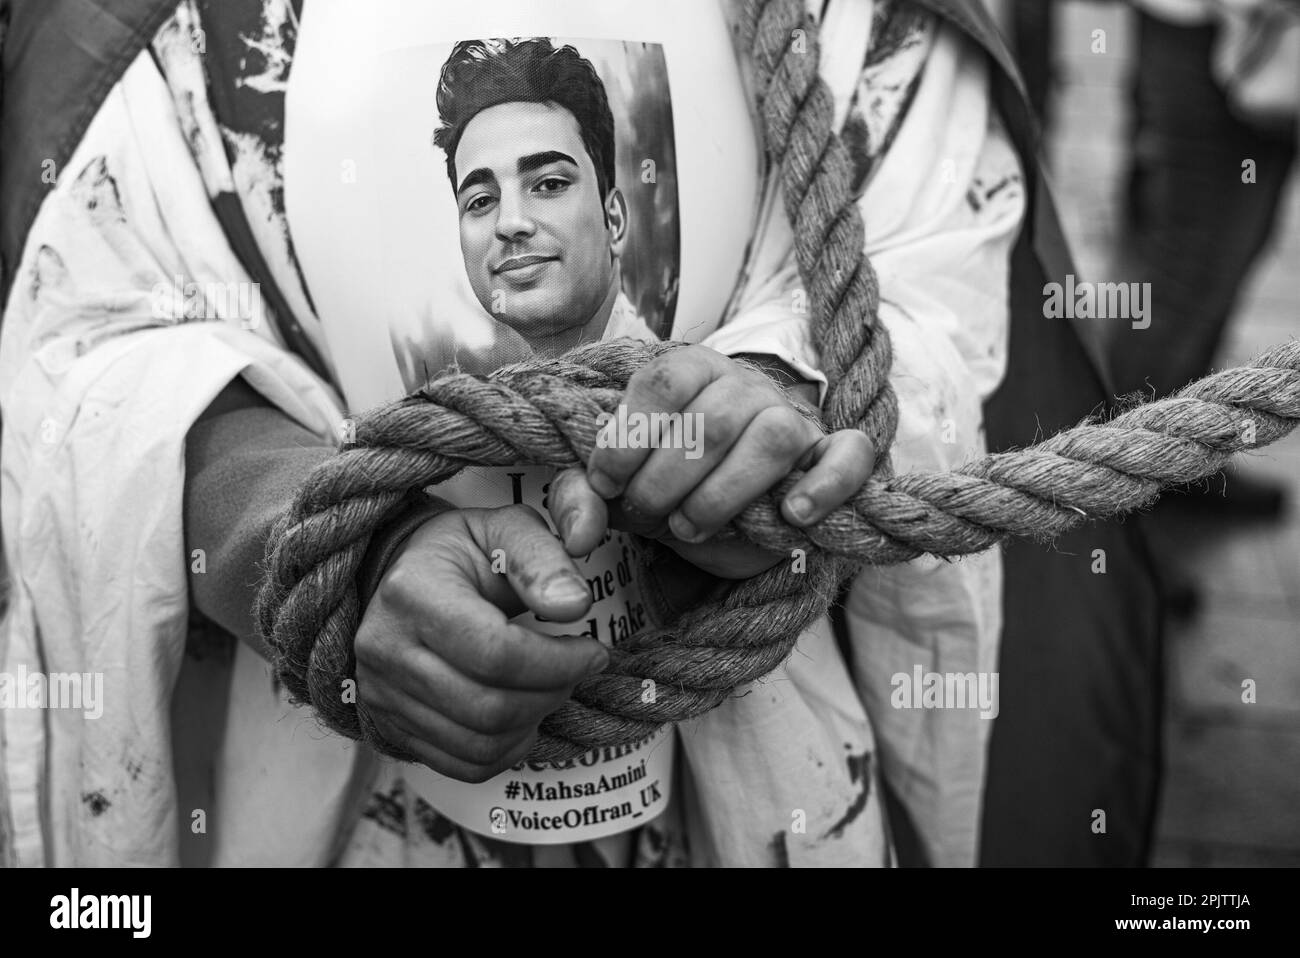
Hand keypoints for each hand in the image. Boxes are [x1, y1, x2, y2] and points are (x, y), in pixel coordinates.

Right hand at [354, 503, 605, 782]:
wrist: (404, 576)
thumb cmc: (464, 552)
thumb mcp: (506, 531)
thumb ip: (543, 560)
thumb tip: (575, 605)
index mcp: (412, 592)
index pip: (496, 653)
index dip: (559, 662)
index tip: (594, 652)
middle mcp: (385, 648)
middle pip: (489, 707)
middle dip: (553, 694)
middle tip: (577, 670)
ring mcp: (381, 692)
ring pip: (479, 743)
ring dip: (535, 722)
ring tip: (553, 687)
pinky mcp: (390, 724)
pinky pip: (462, 764)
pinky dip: (508, 750)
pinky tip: (526, 716)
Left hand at [557, 345, 874, 578]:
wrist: (733, 520)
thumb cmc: (672, 490)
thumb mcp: (621, 489)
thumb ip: (584, 496)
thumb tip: (577, 533)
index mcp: (693, 371)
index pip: (664, 381)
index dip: (629, 437)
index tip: (606, 485)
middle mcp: (747, 385)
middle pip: (712, 418)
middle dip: (665, 480)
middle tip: (647, 516)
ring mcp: (795, 419)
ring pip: (772, 437)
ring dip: (722, 494)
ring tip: (691, 527)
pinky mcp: (832, 459)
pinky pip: (850, 456)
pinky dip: (824, 485)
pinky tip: (791, 514)